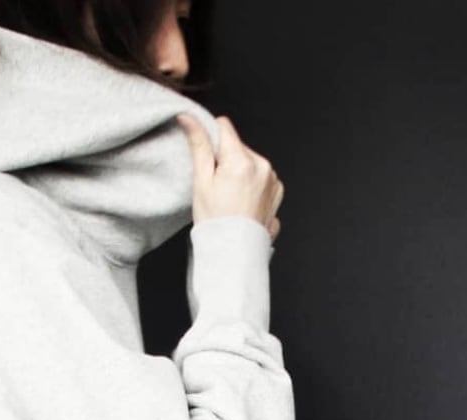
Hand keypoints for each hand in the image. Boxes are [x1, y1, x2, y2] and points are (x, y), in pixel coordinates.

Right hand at [176, 113, 284, 242]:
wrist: (235, 254)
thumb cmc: (216, 223)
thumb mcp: (201, 182)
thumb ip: (198, 145)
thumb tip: (188, 118)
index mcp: (241, 161)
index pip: (224, 127)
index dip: (211, 139)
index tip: (207, 160)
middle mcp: (262, 166)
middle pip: (238, 146)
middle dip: (226, 159)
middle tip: (218, 186)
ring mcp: (272, 179)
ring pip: (250, 161)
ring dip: (240, 171)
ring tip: (231, 197)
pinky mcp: (277, 191)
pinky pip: (261, 176)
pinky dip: (252, 184)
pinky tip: (242, 202)